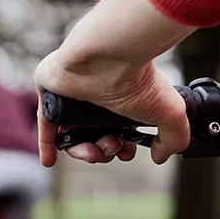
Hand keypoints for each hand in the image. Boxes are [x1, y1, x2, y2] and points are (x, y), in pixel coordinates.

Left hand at [36, 56, 186, 164]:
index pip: (115, 131)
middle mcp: (96, 97)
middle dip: (104, 151)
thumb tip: (160, 157)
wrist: (112, 56)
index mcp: (120, 98)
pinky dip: (47, 144)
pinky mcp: (52, 92)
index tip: (126, 153)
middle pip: (93, 136)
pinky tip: (49, 162)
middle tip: (113, 148)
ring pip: (72, 135)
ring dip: (83, 152)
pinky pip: (46, 123)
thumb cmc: (140, 79)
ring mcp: (72, 95)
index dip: (119, 148)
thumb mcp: (170, 113)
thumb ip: (173, 138)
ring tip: (94, 152)